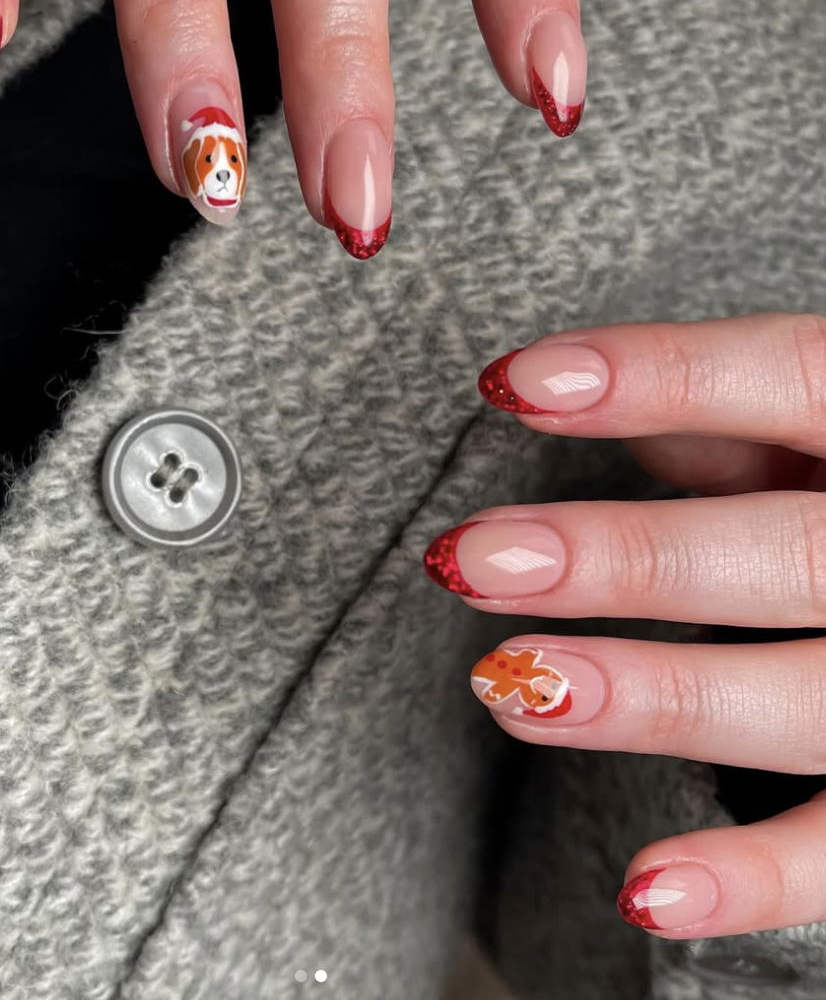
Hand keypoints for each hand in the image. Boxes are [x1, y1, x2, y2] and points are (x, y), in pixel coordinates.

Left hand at [424, 312, 825, 937]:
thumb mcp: (812, 433)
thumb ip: (723, 418)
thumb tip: (582, 391)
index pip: (788, 378)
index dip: (657, 377)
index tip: (512, 384)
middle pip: (788, 555)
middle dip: (626, 560)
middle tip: (476, 562)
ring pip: (807, 703)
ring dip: (652, 699)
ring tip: (510, 687)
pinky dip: (755, 881)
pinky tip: (645, 891)